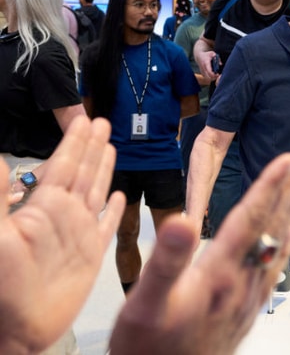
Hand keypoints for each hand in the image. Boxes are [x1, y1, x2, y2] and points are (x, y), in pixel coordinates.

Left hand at [0, 116, 125, 353]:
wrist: (15, 330)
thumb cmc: (3, 286)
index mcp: (44, 207)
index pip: (62, 165)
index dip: (73, 142)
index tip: (83, 120)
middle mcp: (64, 215)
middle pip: (82, 173)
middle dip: (91, 147)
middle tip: (101, 122)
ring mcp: (79, 235)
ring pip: (96, 192)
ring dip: (104, 169)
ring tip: (111, 147)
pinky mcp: (91, 256)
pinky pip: (107, 227)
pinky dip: (113, 211)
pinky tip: (118, 197)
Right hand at [109, 148, 289, 354]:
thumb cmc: (150, 350)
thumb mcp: (145, 303)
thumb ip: (165, 261)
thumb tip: (181, 222)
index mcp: (219, 274)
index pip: (251, 218)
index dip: (270, 185)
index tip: (288, 159)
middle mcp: (242, 282)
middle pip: (271, 224)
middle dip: (288, 187)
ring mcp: (248, 296)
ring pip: (276, 243)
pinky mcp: (246, 309)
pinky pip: (273, 268)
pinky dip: (283, 245)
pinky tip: (288, 235)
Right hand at [195, 47, 218, 80]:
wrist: (199, 56)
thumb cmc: (207, 55)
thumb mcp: (213, 54)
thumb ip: (217, 58)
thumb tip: (220, 64)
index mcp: (206, 63)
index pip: (209, 72)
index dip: (214, 75)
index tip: (218, 74)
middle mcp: (203, 68)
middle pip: (208, 77)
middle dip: (214, 77)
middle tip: (218, 75)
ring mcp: (202, 71)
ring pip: (207, 78)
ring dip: (212, 78)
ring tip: (216, 75)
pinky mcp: (202, 73)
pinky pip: (206, 78)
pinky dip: (210, 77)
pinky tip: (213, 74)